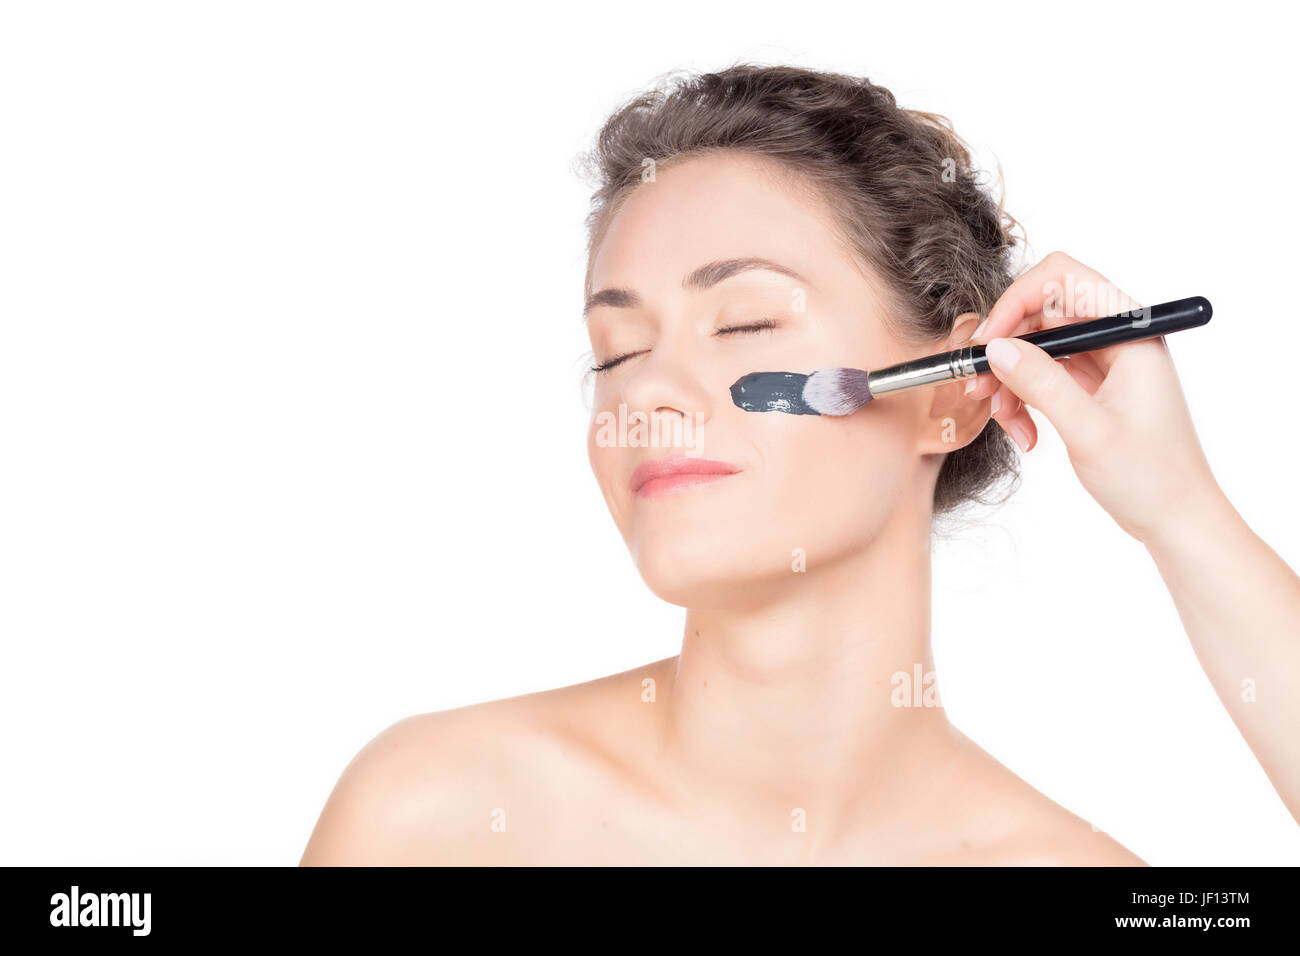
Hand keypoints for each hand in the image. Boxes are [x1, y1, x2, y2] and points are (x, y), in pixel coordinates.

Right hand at [964, 251, 1221, 544]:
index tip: (988, 343)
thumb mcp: (1089, 431)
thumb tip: (997, 348)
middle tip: (981, 386)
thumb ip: (1042, 384)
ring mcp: (1102, 361)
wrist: (1175, 518)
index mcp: (1131, 332)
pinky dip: (1021, 400)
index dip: (1017, 302)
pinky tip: (1025, 434)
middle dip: (1005, 347)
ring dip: (1009, 381)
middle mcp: (1116, 337)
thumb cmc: (1151, 477)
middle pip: (1041, 311)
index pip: (1064, 279)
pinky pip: (1040, 376)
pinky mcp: (1089, 386)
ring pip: (1034, 346)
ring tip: (1006, 420)